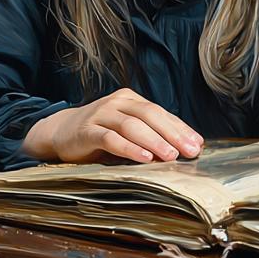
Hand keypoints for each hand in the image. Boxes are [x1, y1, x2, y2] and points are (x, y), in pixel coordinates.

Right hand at [22, 88, 203, 163]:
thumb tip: (184, 147)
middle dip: (173, 134)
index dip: (180, 128)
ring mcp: (101, 114)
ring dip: (154, 141)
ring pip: (133, 126)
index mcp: (131, 99)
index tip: (197, 144)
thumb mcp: (126, 128)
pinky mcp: (87, 131)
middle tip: (189, 150)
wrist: (61, 131)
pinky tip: (144, 157)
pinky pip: (111, 139)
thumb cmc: (101, 132)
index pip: (161, 112)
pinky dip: (129, 148)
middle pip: (150, 115)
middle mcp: (117, 102)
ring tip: (170, 155)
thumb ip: (150, 133)